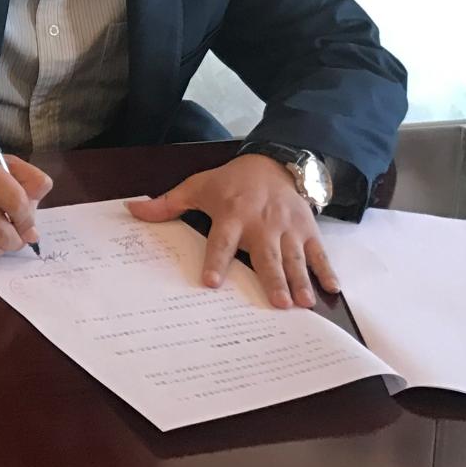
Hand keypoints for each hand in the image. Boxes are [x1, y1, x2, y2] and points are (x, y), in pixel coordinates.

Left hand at [127, 153, 339, 309]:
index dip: (215, 261)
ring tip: (303, 303)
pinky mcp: (308, 229)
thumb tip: (132, 210)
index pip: (221, 241)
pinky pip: (319, 252)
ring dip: (299, 280)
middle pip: (266, 255)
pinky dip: (327, 270)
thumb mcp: (197, 187)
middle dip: (273, 278)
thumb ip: (167, 204)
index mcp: (232, 215)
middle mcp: (261, 224)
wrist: (273, 163)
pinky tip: (333, 289)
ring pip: (294, 257)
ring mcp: (288, 228)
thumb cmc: (231, 182)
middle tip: (278, 303)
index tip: (210, 282)